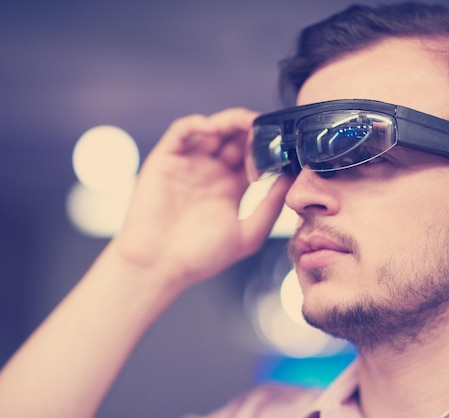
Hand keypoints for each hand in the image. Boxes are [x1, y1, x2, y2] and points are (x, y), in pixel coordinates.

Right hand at [113, 107, 292, 287]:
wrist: (159, 266)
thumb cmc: (199, 257)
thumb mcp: (248, 234)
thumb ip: (270, 206)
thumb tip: (290, 179)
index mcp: (230, 187)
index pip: (253, 156)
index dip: (268, 147)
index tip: (284, 144)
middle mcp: (210, 172)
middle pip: (235, 137)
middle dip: (252, 129)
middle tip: (267, 128)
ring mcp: (188, 164)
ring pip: (213, 129)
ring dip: (230, 121)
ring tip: (246, 123)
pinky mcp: (166, 160)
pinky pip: (181, 131)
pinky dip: (197, 123)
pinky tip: (212, 129)